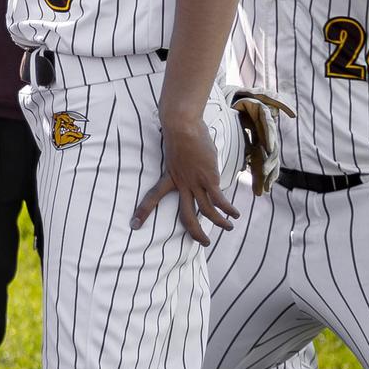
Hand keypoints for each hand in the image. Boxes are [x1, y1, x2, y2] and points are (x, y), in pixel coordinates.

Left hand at [132, 114, 237, 245]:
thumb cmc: (180, 133)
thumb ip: (183, 164)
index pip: (152, 197)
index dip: (143, 211)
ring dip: (219, 222)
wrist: (182, 126)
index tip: (134, 225)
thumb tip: (193, 165)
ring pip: (207, 211)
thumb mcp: (176, 153)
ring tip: (228, 227)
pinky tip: (235, 214)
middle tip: (203, 243)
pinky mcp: (209, 179)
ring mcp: (195, 182)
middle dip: (195, 232)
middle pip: (186, 215)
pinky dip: (228, 209)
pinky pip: (219, 200)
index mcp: (169, 177)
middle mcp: (181, 184)